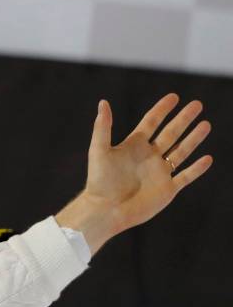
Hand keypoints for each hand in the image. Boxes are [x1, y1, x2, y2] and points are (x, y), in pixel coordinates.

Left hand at [56, 94, 213, 253]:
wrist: (106, 209)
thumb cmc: (99, 180)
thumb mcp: (99, 150)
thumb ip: (102, 127)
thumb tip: (103, 102)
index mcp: (133, 146)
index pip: (151, 122)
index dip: (162, 109)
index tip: (174, 97)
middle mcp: (149, 157)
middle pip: (170, 133)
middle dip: (183, 119)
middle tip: (197, 104)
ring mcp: (159, 172)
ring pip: (181, 152)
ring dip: (193, 139)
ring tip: (206, 124)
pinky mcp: (167, 189)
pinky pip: (186, 176)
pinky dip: (197, 169)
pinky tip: (207, 158)